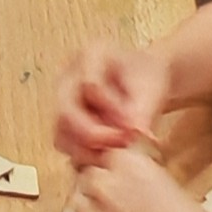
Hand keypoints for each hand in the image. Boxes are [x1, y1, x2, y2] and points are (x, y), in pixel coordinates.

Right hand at [55, 40, 170, 167]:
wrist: (141, 81)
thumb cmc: (145, 79)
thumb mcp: (151, 88)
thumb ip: (142, 110)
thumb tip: (134, 133)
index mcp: (90, 56)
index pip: (90, 86)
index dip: (112, 110)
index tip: (134, 127)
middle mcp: (67, 77)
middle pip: (66, 112)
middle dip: (94, 135)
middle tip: (123, 144)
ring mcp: (62, 101)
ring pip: (61, 132)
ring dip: (88, 149)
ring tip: (118, 151)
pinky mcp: (64, 123)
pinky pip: (66, 144)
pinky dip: (86, 155)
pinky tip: (109, 154)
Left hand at [75, 146, 211, 211]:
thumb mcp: (181, 195)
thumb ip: (149, 186)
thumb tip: (138, 191)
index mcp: (131, 166)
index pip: (109, 156)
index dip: (117, 171)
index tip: (124, 181)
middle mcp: (107, 190)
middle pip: (89, 180)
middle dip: (103, 191)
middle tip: (125, 208)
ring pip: (81, 211)